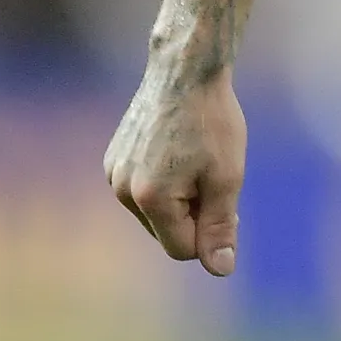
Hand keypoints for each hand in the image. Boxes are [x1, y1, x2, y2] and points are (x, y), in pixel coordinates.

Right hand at [104, 61, 247, 275]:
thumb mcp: (227, 177)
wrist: (184, 71)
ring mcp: (113, 174)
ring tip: (194, 159)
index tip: (227, 200)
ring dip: (180, 199)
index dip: (211, 232)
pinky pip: (144, 191)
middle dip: (194, 215)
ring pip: (155, 213)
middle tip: (212, 175)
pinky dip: (164, 183)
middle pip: (166, 233)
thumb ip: (221, 226)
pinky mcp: (113, 160)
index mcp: (150, 198)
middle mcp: (123, 190)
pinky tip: (178, 151)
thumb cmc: (212, 122)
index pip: (183, 249)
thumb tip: (220, 269)